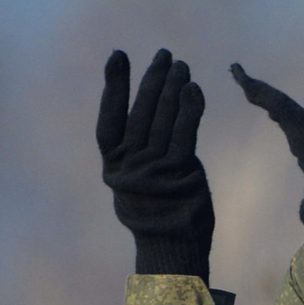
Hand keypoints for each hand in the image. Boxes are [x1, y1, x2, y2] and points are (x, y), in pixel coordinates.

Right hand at [97, 48, 215, 279]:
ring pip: (163, 120)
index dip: (113, 87)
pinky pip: (185, 133)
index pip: (109, 119)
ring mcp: (154, 170)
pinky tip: (193, 88)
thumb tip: (142, 118)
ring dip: (173, 88)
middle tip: (164, 55)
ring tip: (181, 65)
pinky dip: (190, 108)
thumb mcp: (135, 184)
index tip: (118, 55)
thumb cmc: (156, 214)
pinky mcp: (180, 173)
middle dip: (152, 80)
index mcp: (113, 167)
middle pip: (140, 114)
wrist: (173, 249)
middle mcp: (130, 167)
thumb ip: (135, 154)